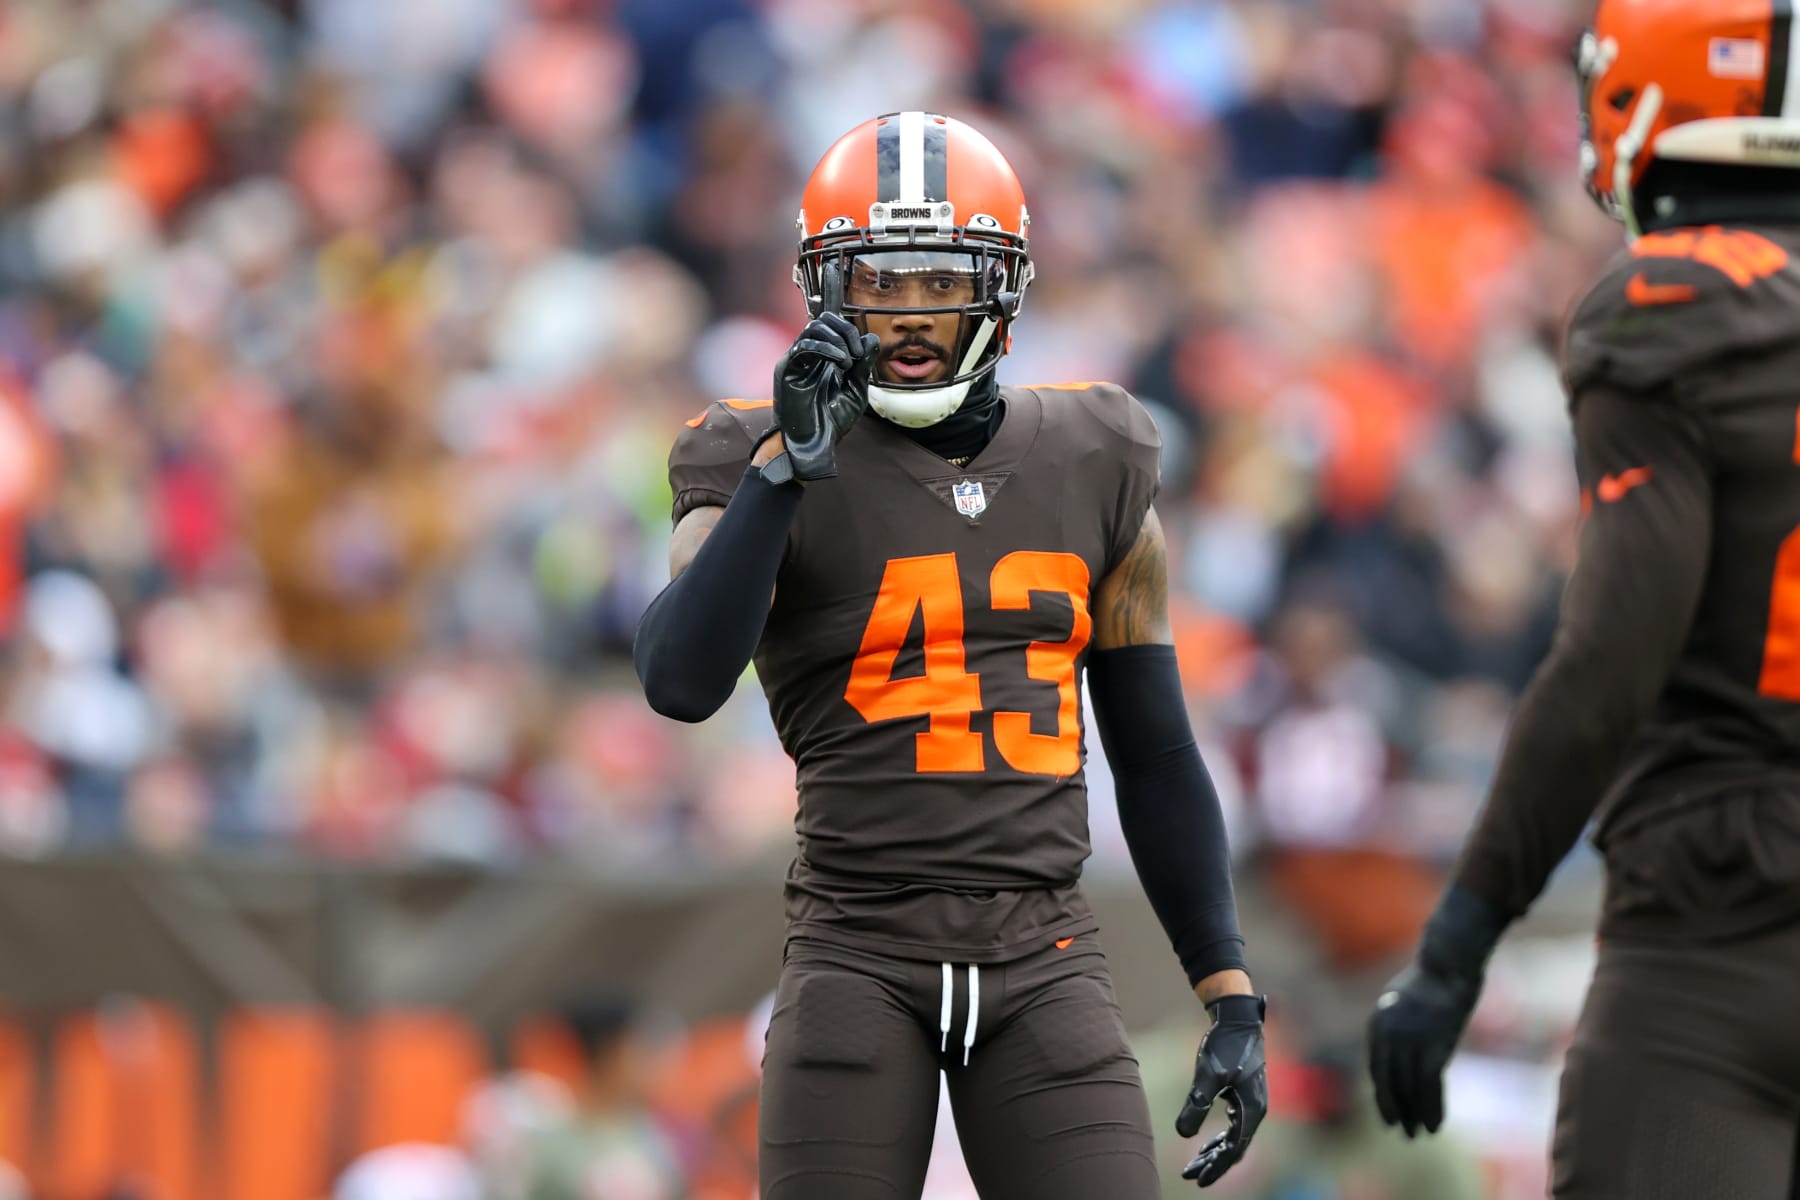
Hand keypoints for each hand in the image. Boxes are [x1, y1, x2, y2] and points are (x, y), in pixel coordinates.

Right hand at [771, 262, 877, 480]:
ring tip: (849, 361)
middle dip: (847, 330)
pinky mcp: (788, 369)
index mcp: (823, 354)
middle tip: (859, 355)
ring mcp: (796, 359)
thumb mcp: (856, 390)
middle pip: (825, 319)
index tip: (833, 262)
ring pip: (816, 327)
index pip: (826, 315)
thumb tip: (871, 337)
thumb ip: (863, 365)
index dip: (829, 288)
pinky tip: (839, 363)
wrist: (813, 445)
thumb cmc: (831, 421)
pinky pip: (807, 345)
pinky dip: (827, 350)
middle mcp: (806, 352)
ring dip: (840, 340)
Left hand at [1176, 994, 1266, 1186]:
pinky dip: (1219, 1137)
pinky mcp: (1243, 1095)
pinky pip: (1233, 1125)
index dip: (1216, 1167)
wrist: (1238, 1019)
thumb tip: (1183, 1134)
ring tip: (1193, 1164)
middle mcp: (1255, 1110)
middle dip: (1213, 1164)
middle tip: (1189, 1176)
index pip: (1234, 1149)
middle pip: (1234, 1148)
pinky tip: (1205, 1143)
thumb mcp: (1208, 1074)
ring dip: (1214, 1152)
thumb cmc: (1225, 1044)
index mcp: (1251, 1110)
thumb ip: (1196, 1103)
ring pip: (1233, 1137)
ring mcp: (1250, 1103)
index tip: (1198, 1180)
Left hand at [1366, 885, 1506, 1137]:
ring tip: (1419, 1134)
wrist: (1449, 959)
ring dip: (1415, 1114)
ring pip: (1409, 1088)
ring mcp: (1410, 1039)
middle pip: (1390, 1081)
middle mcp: (1388, 1033)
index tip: (1389, 1115)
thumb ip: (1399, 1026)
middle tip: (1403, 1132)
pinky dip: (1432, 1108)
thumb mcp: (1404, 1000)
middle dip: (1396, 1109)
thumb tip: (1401, 1050)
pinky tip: (1435, 1124)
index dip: (1383, 1094)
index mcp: (1379, 1022)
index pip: (1377, 1068)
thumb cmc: (1432, 977)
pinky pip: (1430, 1085)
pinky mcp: (1433, 1044)